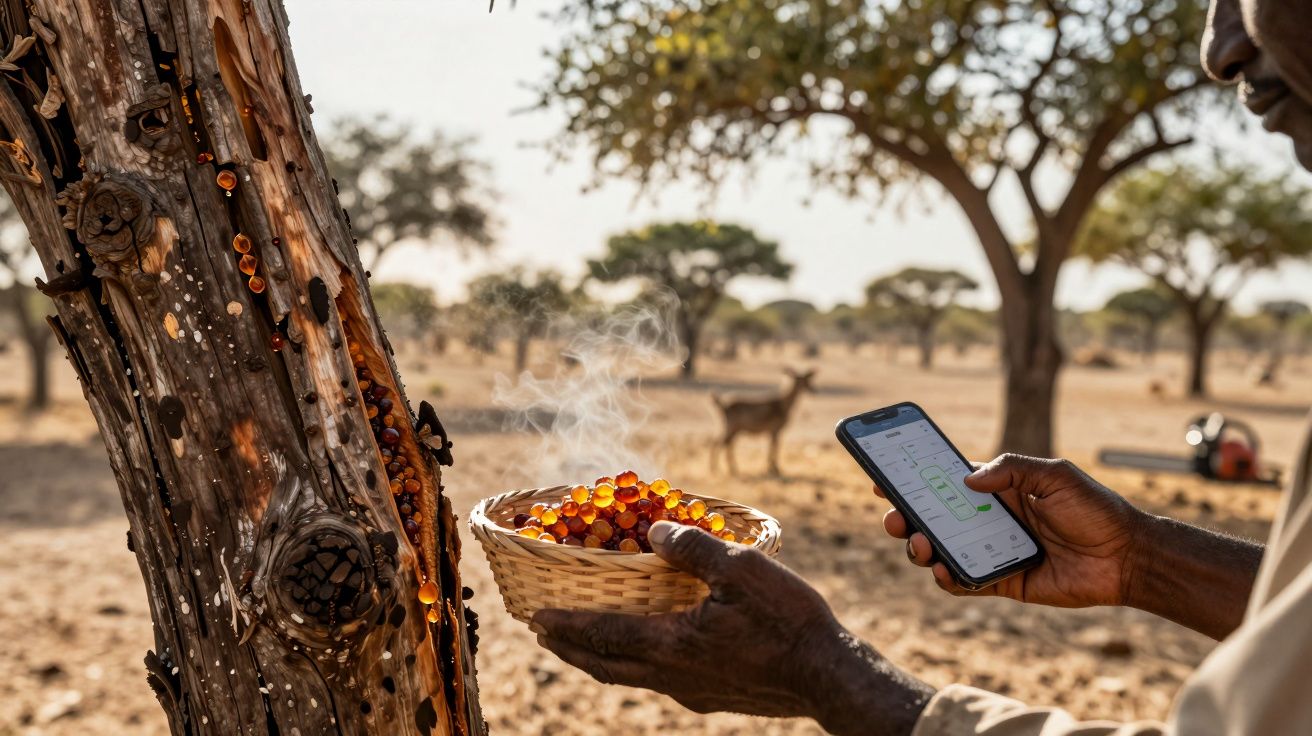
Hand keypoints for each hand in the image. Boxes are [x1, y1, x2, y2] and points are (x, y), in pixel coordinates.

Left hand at [532, 521, 933, 734]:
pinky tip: (647, 649)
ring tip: (583, 640)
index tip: (534, 619)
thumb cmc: (787, 621)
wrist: (828, 677)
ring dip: (600, 657)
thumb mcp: (742, 569)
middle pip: (605, 666)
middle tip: (544, 631)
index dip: (566, 625)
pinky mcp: (712, 697)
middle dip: (570, 648)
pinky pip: (657, 680)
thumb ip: (693, 548)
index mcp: (671, 645)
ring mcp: (692, 692)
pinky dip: (633, 662)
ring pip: (630, 677)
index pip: (603, 635)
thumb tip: (656, 531)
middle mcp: (672, 675)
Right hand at [877, 454, 1143, 607]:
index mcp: (998, 490)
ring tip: (922, 545)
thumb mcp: (1056, 475)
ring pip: (942, 551)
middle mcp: (989, 520)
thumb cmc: (1095, 509)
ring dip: (922, 547)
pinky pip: (965, 582)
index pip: (946, 483)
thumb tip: (967, 482)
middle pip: (933, 518)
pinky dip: (948, 578)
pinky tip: (945, 571)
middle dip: (906, 517)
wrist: (1127, 557)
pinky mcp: (1002, 582)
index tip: (885, 477)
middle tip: (894, 519)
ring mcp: (992, 552)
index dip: (914, 480)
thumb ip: (1013, 469)